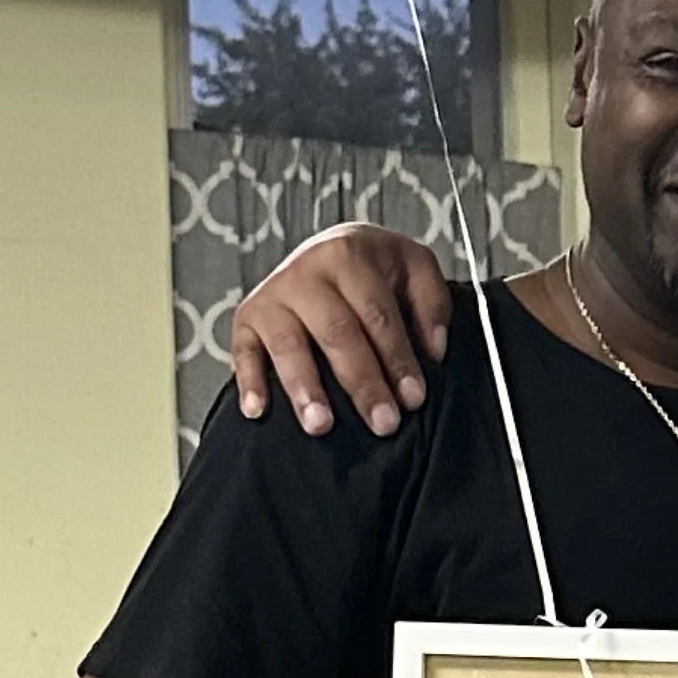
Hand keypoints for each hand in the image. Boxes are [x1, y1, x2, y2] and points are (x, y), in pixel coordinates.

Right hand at [231, 225, 451, 439]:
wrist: (328, 252)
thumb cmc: (376, 271)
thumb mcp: (413, 267)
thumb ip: (432, 302)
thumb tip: (433, 351)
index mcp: (349, 254)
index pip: (377, 314)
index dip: (396, 358)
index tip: (414, 398)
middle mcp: (306, 272)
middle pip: (336, 332)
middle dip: (362, 382)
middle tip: (383, 424)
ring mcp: (273, 295)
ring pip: (288, 344)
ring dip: (305, 387)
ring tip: (321, 426)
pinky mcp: (248, 317)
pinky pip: (243, 351)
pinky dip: (249, 381)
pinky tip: (258, 411)